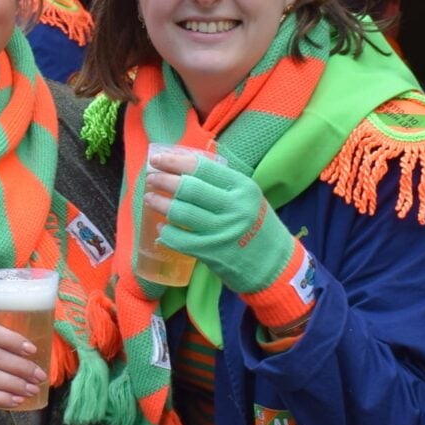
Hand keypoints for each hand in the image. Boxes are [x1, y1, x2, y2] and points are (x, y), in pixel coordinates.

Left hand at [148, 150, 302, 302]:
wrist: (275, 264)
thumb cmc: (257, 226)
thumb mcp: (248, 197)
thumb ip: (222, 183)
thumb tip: (183, 165)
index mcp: (243, 187)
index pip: (203, 168)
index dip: (175, 162)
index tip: (157, 159)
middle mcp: (234, 207)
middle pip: (189, 189)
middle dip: (164, 180)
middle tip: (150, 178)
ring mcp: (221, 231)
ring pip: (181, 213)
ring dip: (160, 204)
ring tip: (149, 198)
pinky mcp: (211, 253)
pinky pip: (180, 240)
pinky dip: (166, 232)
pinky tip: (161, 228)